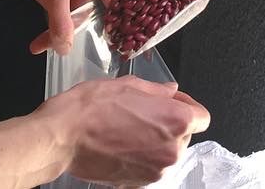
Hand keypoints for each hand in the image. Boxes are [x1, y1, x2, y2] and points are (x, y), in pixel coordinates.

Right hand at [44, 77, 209, 186]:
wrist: (63, 138)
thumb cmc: (91, 108)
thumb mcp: (128, 85)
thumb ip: (157, 90)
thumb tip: (171, 92)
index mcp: (175, 120)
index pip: (202, 117)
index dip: (187, 105)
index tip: (171, 101)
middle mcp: (171, 149)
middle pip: (185, 135)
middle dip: (170, 123)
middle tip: (144, 112)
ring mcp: (156, 170)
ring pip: (168, 153)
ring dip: (156, 141)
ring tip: (129, 128)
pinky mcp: (139, 183)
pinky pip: (151, 167)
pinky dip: (143, 157)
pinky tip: (122, 144)